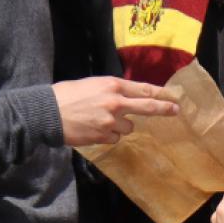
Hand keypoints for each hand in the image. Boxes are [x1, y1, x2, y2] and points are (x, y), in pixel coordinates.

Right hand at [53, 76, 177, 147]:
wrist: (48, 113)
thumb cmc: (66, 95)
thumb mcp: (91, 84)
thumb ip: (111, 90)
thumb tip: (126, 97)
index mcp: (112, 85)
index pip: (143, 89)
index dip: (160, 93)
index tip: (172, 96)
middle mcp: (116, 103)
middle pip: (147, 107)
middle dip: (164, 109)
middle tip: (175, 110)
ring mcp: (111, 122)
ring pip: (128, 128)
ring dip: (120, 126)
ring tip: (100, 121)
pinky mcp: (103, 137)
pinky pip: (115, 138)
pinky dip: (108, 136)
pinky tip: (93, 129)